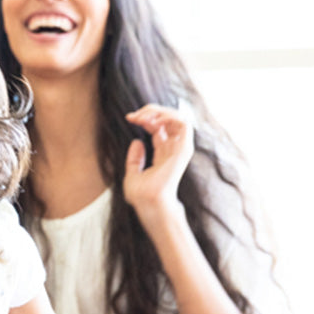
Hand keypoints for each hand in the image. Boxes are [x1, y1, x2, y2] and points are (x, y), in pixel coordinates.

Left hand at [123, 103, 193, 218]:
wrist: (148, 202)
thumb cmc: (141, 195)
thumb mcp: (132, 173)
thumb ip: (135, 159)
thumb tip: (137, 142)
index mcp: (163, 153)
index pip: (159, 127)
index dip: (145, 118)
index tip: (129, 118)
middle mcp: (173, 149)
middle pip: (168, 119)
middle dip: (151, 111)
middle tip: (135, 115)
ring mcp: (180, 148)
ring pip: (177, 116)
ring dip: (159, 112)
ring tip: (143, 117)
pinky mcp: (184, 149)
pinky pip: (184, 123)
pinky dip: (169, 116)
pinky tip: (154, 120)